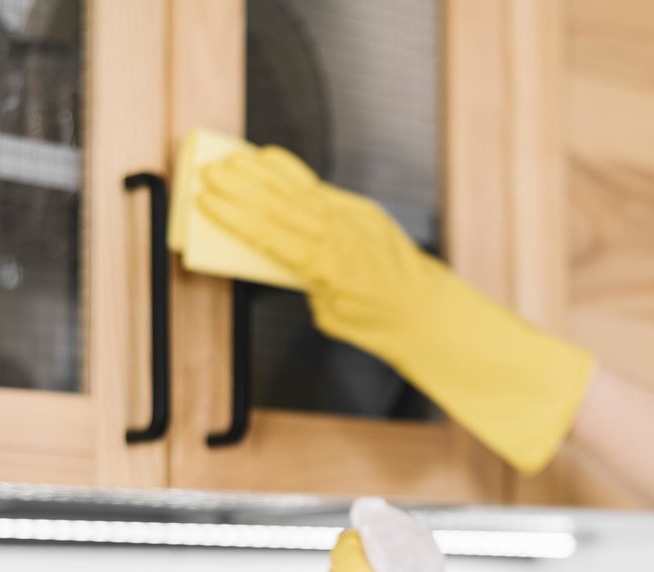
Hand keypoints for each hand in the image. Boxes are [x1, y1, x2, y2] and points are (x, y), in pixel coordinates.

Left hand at [195, 145, 595, 474]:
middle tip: (216, 167)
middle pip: (293, 198)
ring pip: (285, 216)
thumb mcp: (371, 274)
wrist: (439, 332)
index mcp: (360, 223)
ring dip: (246, 201)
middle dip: (252, 183)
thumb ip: (330, 267)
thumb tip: (292, 264)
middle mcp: (352, 229)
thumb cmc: (404, 311)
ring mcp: (344, 250)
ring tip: (214, 186)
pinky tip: (237, 216)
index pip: (312, 191)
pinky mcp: (337, 273)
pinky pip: (289, 247)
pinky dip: (260, 228)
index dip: (279, 173)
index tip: (251, 157)